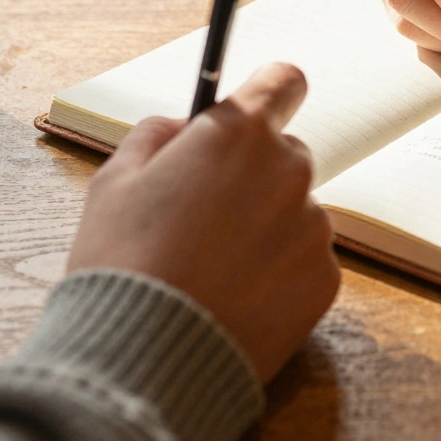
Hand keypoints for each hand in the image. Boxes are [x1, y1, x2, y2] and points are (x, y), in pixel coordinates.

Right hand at [67, 63, 338, 382]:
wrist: (145, 357)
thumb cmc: (123, 262)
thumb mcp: (115, 180)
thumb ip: (157, 136)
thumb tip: (185, 128)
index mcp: (239, 133)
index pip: (283, 83)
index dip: (268, 94)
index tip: (257, 110)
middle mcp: (289, 171)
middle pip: (285, 155)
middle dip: (254, 174)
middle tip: (207, 215)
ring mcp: (313, 227)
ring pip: (295, 211)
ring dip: (266, 227)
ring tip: (214, 267)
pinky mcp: (325, 279)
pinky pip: (305, 260)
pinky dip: (278, 273)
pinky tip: (236, 295)